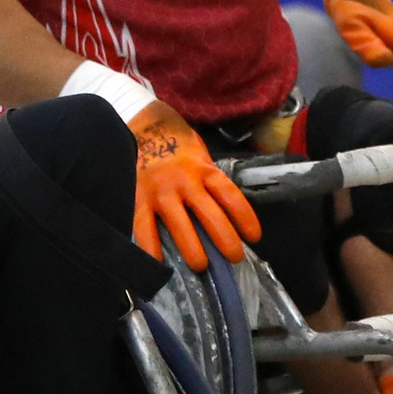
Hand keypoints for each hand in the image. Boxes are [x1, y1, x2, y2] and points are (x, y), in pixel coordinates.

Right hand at [130, 102, 261, 270]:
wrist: (142, 128)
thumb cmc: (177, 147)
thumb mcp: (200, 156)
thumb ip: (210, 180)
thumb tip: (228, 214)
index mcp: (204, 169)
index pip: (230, 196)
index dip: (245, 217)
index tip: (254, 237)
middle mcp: (184, 180)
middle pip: (210, 214)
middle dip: (224, 239)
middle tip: (234, 258)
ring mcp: (160, 191)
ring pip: (179, 225)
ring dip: (192, 249)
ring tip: (201, 266)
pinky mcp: (138, 198)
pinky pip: (144, 227)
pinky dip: (151, 248)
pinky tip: (158, 264)